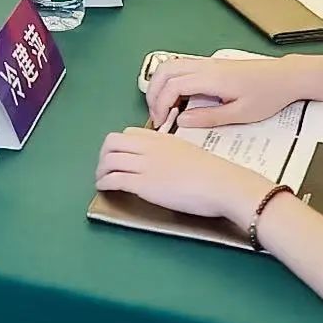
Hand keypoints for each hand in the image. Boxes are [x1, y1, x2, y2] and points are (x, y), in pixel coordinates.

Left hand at [96, 129, 271, 223]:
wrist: (222, 184)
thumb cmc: (213, 172)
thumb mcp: (188, 152)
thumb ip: (171, 153)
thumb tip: (165, 163)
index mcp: (161, 138)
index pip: (129, 133)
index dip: (120, 145)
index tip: (120, 157)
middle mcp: (148, 148)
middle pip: (112, 142)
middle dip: (103, 156)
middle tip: (105, 169)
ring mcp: (144, 165)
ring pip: (109, 160)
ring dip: (100, 171)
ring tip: (102, 181)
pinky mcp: (143, 184)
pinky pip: (115, 179)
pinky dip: (105, 183)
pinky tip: (105, 189)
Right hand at [144, 53, 306, 130]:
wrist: (285, 76)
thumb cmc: (267, 96)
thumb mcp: (241, 114)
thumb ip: (209, 118)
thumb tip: (182, 120)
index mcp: (211, 78)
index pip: (173, 86)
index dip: (161, 104)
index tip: (161, 123)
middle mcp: (205, 66)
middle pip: (165, 71)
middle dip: (153, 93)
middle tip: (157, 116)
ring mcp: (207, 62)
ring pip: (170, 65)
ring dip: (159, 84)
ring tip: (163, 107)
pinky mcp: (211, 64)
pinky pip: (181, 66)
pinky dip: (170, 80)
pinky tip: (177, 97)